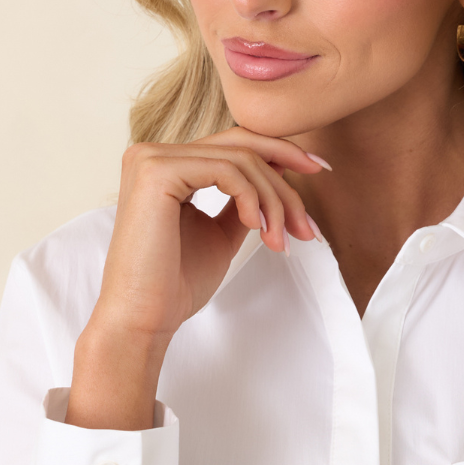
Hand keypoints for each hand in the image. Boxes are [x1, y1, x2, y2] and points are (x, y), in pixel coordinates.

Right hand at [67, 127, 328, 428]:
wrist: (144, 320)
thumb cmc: (176, 285)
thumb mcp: (221, 232)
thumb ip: (242, 200)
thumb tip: (277, 173)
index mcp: (166, 165)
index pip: (234, 144)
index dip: (281, 152)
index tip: (319, 170)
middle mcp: (153, 153)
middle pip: (242, 147)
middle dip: (285, 183)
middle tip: (308, 227)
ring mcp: (151, 159)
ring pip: (240, 159)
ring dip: (273, 200)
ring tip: (280, 240)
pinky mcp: (155, 171)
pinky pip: (226, 170)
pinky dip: (253, 198)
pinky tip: (258, 228)